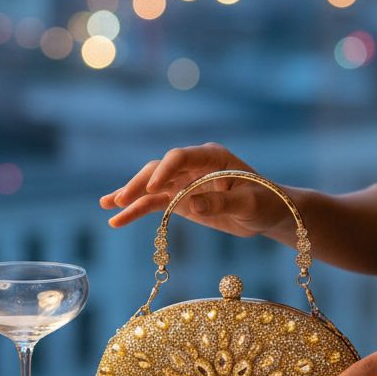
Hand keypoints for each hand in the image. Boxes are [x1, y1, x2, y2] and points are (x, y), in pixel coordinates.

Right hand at [99, 142, 288, 239]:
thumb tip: (192, 204)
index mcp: (213, 157)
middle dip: (139, 183)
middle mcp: (194, 165)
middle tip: (122, 200)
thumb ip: (222, 204)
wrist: (269, 213)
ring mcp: (185, 182)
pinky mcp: (181, 199)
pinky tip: (116, 218)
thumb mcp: (249, 204)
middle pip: (159, 169)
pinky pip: (155, 202)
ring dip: (130, 195)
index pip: (181, 157)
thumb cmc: (266, 203)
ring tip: (107, 206)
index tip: (154, 187)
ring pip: (151, 185)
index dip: (165, 170)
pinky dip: (136, 209)